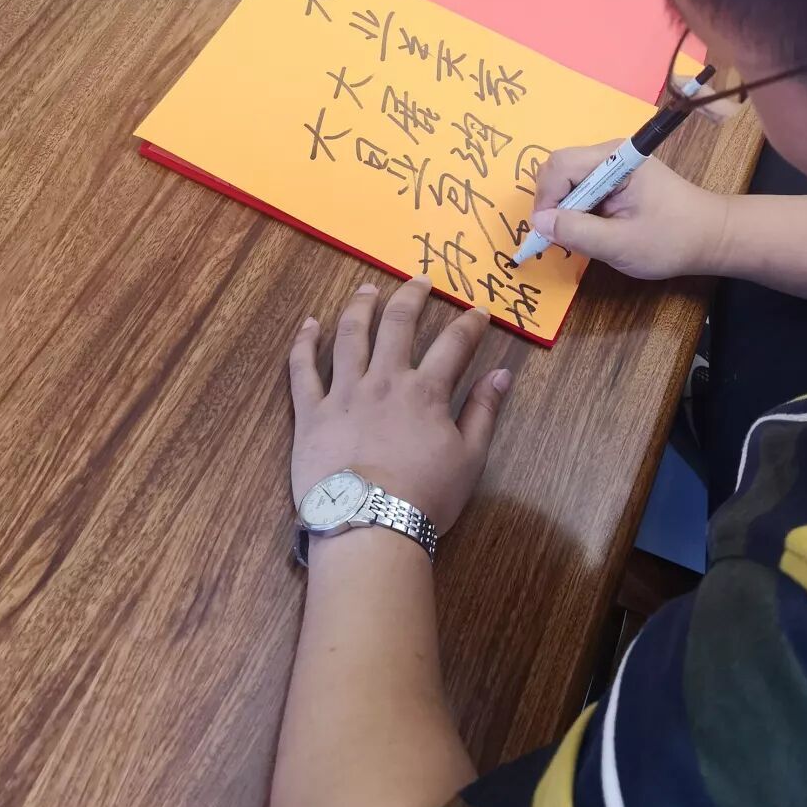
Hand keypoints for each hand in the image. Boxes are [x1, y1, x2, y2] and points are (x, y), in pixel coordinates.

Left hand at [288, 277, 511, 533]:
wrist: (368, 526)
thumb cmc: (424, 498)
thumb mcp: (469, 458)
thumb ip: (484, 411)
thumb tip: (503, 374)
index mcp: (425, 391)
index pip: (453, 344)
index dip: (469, 323)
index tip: (477, 310)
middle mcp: (384, 380)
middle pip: (397, 324)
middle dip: (411, 296)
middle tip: (419, 280)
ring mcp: (343, 393)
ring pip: (350, 335)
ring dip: (360, 306)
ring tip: (367, 289)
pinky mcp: (310, 412)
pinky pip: (303, 369)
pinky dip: (305, 342)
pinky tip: (309, 323)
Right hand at [531, 141, 729, 280]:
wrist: (711, 237)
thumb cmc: (673, 240)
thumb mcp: (621, 244)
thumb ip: (578, 232)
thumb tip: (539, 222)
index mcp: (617, 159)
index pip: (560, 166)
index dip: (547, 199)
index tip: (548, 234)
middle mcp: (611, 154)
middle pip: (558, 169)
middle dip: (552, 203)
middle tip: (561, 238)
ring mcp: (612, 165)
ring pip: (566, 180)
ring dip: (564, 209)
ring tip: (579, 237)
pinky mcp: (614, 179)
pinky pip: (580, 189)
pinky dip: (576, 211)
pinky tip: (590, 230)